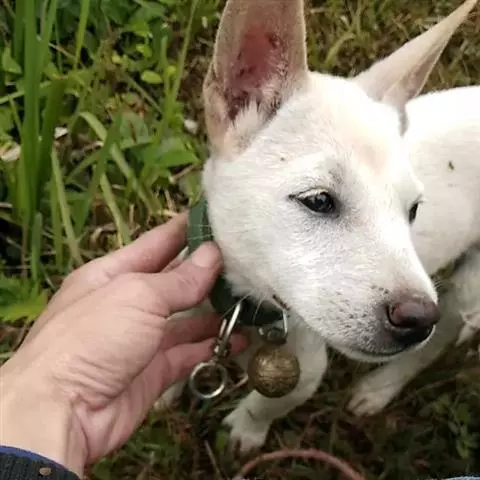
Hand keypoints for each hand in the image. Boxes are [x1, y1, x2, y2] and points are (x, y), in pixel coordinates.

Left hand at [0, 213, 246, 476]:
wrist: (62, 413)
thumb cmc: (92, 337)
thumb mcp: (137, 296)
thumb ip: (180, 279)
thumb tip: (213, 255)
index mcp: (113, 273)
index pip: (157, 243)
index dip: (186, 230)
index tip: (218, 218)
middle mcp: (127, 303)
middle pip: (174, 281)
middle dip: (207, 272)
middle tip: (246, 262)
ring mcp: (141, 338)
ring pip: (186, 319)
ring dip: (214, 312)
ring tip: (248, 301)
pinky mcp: (154, 371)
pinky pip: (189, 353)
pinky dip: (212, 346)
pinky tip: (240, 338)